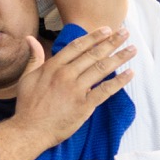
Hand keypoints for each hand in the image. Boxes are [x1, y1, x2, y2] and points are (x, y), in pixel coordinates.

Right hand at [0, 28, 134, 159]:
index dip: (93, 37)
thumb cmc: (27, 106)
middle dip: (111, 42)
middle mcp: (66, 75)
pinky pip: (105, 90)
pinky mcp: (84, 105)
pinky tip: (130, 73)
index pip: (77, 46)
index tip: (106, 29)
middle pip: (93, 54)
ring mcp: (76, 90)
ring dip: (119, 57)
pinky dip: (119, 81)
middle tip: (125, 33)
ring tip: (132, 49)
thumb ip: (34, 57)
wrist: (30, 130)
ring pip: (102, 69)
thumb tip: (31, 39)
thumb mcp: (27, 78)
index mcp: (53, 67)